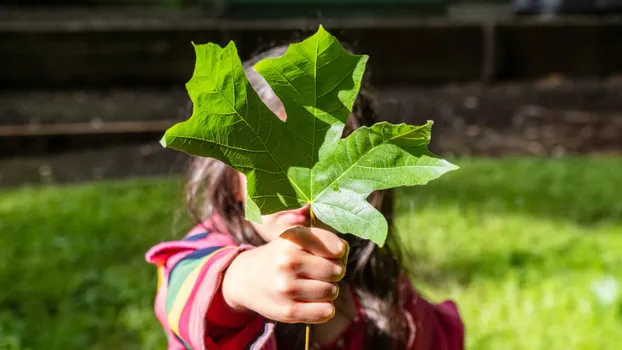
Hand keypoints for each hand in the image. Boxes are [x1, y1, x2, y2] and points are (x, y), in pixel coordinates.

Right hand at [222, 226, 348, 323]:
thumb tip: (343, 252)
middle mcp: (288, 261)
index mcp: (292, 239)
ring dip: (328, 290)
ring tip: (312, 285)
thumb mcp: (295, 239)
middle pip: (337, 271)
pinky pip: (326, 311)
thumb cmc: (280, 256)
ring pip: (332, 291)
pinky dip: (325, 308)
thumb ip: (323, 241)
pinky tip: (313, 301)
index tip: (331, 253)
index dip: (338, 252)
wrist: (245, 278)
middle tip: (320, 272)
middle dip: (334, 272)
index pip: (336, 247)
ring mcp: (287, 287)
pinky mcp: (288, 311)